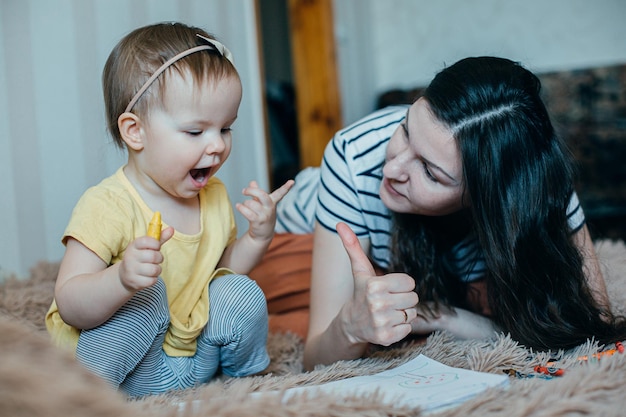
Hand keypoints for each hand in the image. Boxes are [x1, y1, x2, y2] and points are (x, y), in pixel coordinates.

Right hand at [118, 226, 173, 291]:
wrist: (125, 275)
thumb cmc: (141, 257)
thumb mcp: (148, 247)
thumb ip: (160, 238)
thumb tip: (172, 229)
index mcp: (133, 246)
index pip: (147, 241)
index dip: (156, 244)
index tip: (156, 247)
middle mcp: (130, 257)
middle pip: (153, 256)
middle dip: (159, 258)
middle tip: (156, 259)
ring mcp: (131, 270)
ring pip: (154, 270)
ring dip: (157, 269)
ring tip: (152, 268)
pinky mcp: (134, 282)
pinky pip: (152, 281)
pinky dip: (153, 279)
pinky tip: (148, 277)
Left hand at [236, 179, 293, 241]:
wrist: (263, 234)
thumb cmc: (262, 216)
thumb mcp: (262, 204)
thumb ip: (257, 192)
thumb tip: (252, 182)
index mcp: (272, 202)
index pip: (280, 193)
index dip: (286, 187)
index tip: (292, 181)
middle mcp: (270, 208)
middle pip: (262, 195)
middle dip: (251, 191)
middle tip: (244, 191)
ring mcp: (265, 215)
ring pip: (251, 203)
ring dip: (245, 203)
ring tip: (243, 205)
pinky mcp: (258, 222)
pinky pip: (248, 213)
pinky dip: (241, 208)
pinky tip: (238, 206)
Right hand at [336, 222, 419, 345]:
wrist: (351, 324)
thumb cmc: (360, 292)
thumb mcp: (359, 270)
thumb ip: (352, 246)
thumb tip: (339, 223)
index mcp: (374, 286)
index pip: (410, 282)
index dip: (401, 285)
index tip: (387, 288)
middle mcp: (378, 305)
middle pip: (413, 298)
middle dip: (403, 299)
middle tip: (388, 301)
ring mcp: (382, 323)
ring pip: (412, 313)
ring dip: (402, 313)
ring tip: (387, 312)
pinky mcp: (387, 338)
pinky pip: (409, 328)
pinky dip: (401, 327)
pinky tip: (388, 324)